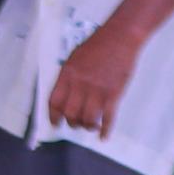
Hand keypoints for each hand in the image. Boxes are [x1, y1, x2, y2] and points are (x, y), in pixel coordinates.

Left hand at [47, 22, 144, 137]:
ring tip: (89, 126)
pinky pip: (108, 118)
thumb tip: (65, 95)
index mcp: (67, 74)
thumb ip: (69, 76)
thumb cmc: (98, 44)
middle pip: (71, 114)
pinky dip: (105, 130)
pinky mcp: (114, 94)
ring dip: (87, 126)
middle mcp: (80, 84)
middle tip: (75, 124)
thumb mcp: (75, 57)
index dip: (53, 116)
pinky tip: (103, 137)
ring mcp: (97, 91)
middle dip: (72, 123)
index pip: (54, 101)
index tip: (55, 123)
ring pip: (88, 119)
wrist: (120, 37)